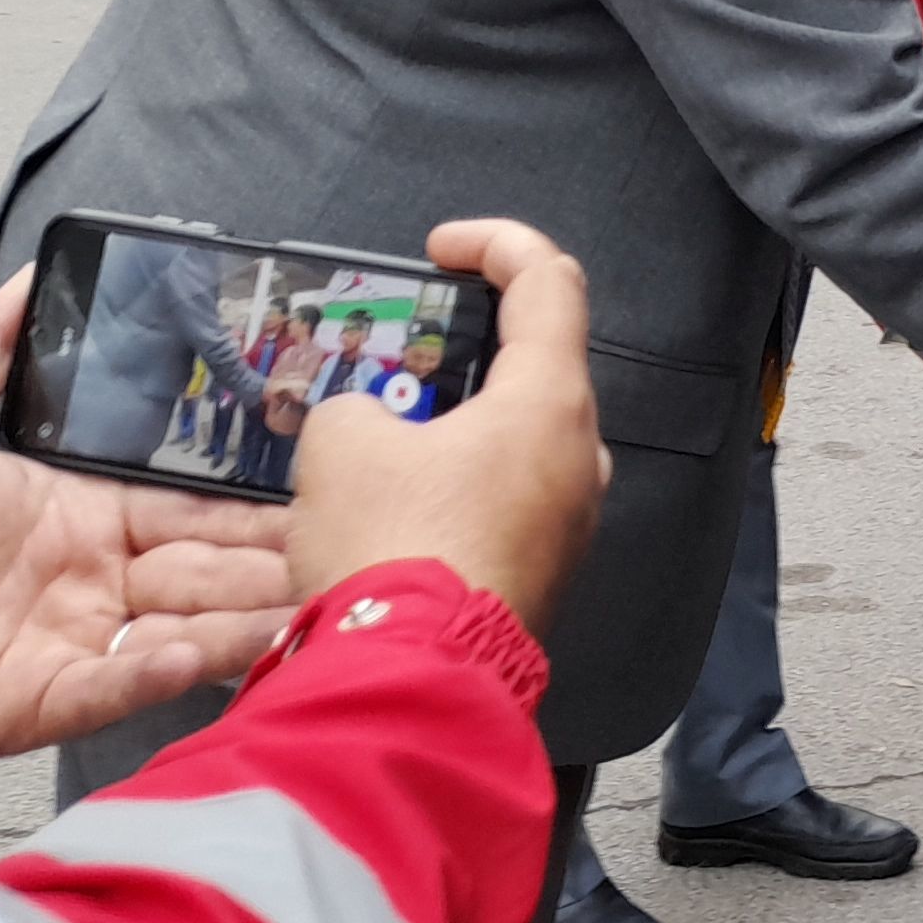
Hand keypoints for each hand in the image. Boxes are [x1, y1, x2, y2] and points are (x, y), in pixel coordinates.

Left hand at [0, 268, 294, 763]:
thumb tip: (35, 275)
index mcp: (73, 517)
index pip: (191, 511)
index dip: (252, 508)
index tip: (316, 494)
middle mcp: (84, 583)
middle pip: (207, 572)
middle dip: (276, 566)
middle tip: (348, 554)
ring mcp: (66, 643)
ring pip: (181, 632)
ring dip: (244, 623)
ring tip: (306, 605)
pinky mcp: (34, 702)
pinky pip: (111, 689)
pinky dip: (156, 676)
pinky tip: (197, 652)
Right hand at [288, 221, 608, 637]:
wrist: (410, 677)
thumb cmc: (392, 548)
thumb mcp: (340, 446)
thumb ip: (355, 409)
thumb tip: (364, 430)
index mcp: (552, 403)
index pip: (551, 283)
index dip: (498, 245)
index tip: (446, 248)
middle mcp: (581, 456)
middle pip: (534, 370)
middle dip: (460, 358)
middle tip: (390, 370)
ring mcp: (572, 520)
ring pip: (515, 445)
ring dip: (451, 433)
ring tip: (372, 450)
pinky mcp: (544, 572)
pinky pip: (504, 505)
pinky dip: (454, 490)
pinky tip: (390, 513)